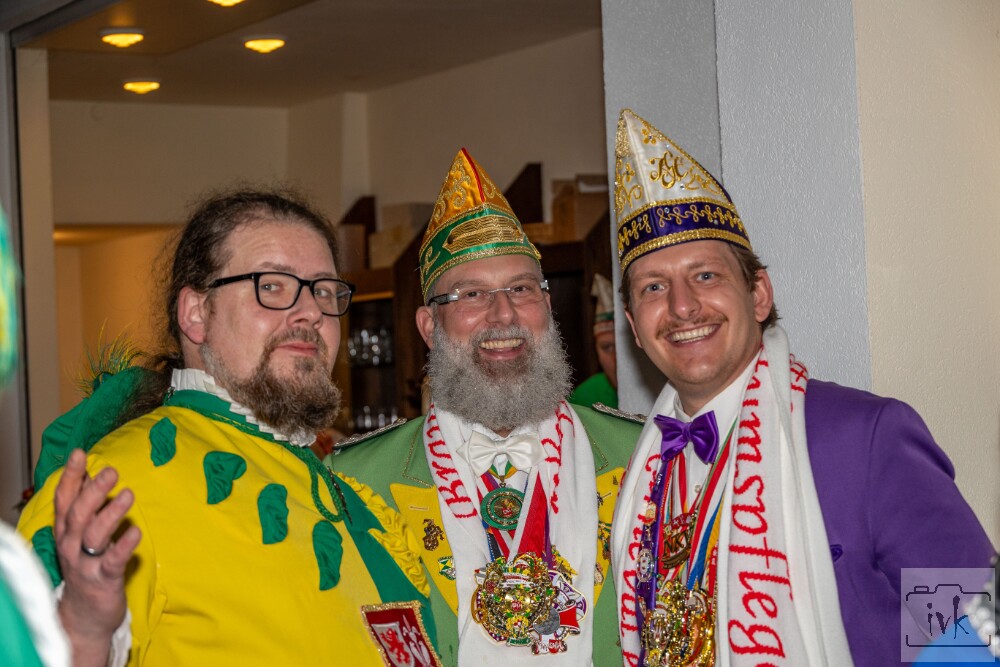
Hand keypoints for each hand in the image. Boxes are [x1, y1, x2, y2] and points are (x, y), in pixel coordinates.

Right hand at [53, 449, 140, 666]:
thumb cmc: (86, 567)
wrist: (83, 617)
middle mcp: (71, 546)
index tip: (80, 453)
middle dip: (93, 491)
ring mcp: (85, 564)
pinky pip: (112, 561)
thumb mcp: (81, 537)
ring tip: (129, 494)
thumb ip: (88, 508)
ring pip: (94, 535)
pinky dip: (123, 547)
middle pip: (78, 514)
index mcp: (66, 532)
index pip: (64, 500)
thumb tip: (96, 475)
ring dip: (111, 514)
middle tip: (112, 471)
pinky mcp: (103, 580)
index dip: (71, 476)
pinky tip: (136, 533)